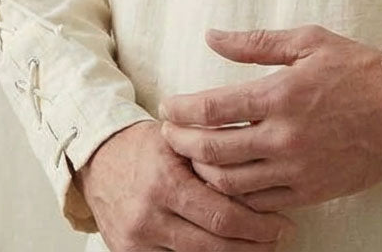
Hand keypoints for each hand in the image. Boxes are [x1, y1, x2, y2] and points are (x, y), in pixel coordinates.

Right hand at [72, 119, 297, 250]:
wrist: (98, 159)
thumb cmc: (147, 145)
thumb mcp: (180, 140)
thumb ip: (214, 157)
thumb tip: (261, 173)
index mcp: (166, 182)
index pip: (221, 215)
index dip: (258, 225)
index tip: (283, 223)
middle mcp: (150, 216)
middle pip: (213, 244)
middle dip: (253, 245)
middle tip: (280, 237)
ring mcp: (137, 240)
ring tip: (261, 245)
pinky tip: (227, 249)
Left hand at [157, 25, 381, 211]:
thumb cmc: (359, 69)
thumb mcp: (309, 42)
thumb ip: (256, 43)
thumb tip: (212, 37)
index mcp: (280, 95)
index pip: (212, 109)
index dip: (181, 109)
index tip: (168, 106)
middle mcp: (283, 137)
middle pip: (211, 151)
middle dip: (181, 143)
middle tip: (169, 134)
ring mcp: (296, 169)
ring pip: (230, 183)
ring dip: (202, 173)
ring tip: (192, 158)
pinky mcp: (310, 191)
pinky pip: (258, 203)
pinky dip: (235, 195)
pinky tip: (227, 180)